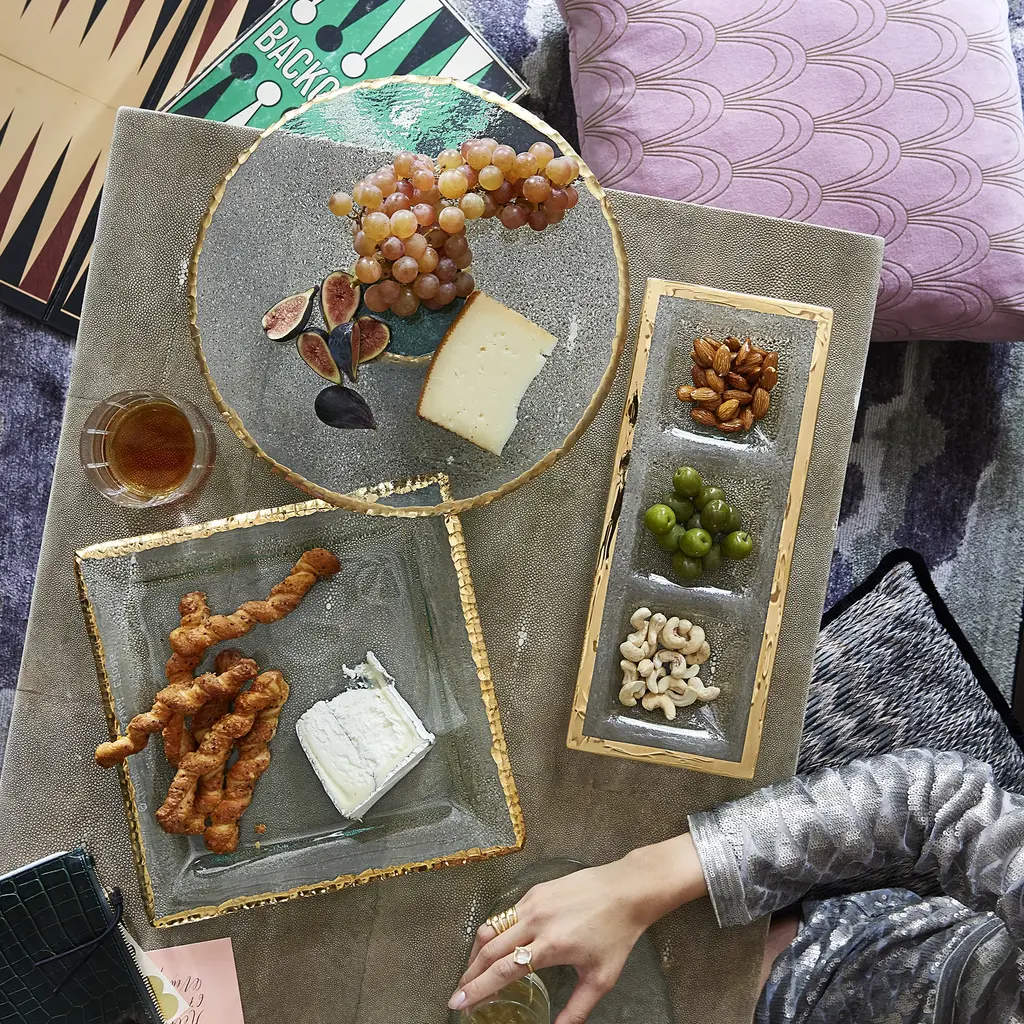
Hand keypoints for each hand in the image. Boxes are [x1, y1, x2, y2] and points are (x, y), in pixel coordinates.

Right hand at [449, 834, 706, 1023]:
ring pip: (492, 927)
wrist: (626, 889)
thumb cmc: (616, 933)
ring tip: (473, 971)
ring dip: (477, 951)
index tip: (458, 1001)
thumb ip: (577, 1009)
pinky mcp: (536, 890)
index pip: (503, 970)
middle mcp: (536, 921)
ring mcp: (533, 902)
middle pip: (489, 949)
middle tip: (460, 990)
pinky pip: (506, 914)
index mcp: (551, 945)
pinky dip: (494, 932)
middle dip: (470, 973)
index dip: (477, 988)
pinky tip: (496, 944)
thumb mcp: (601, 978)